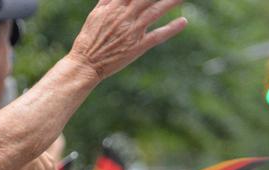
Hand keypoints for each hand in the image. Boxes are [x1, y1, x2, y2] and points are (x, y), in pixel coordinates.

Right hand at [69, 0, 186, 80]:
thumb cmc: (89, 40)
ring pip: (155, 12)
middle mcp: (125, 17)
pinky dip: (171, 29)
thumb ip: (107, 1)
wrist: (86, 64)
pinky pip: (157, 36)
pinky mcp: (137, 47)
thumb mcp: (95, 15)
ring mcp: (133, 32)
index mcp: (114, 7)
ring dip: (171, 2)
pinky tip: (183, 21)